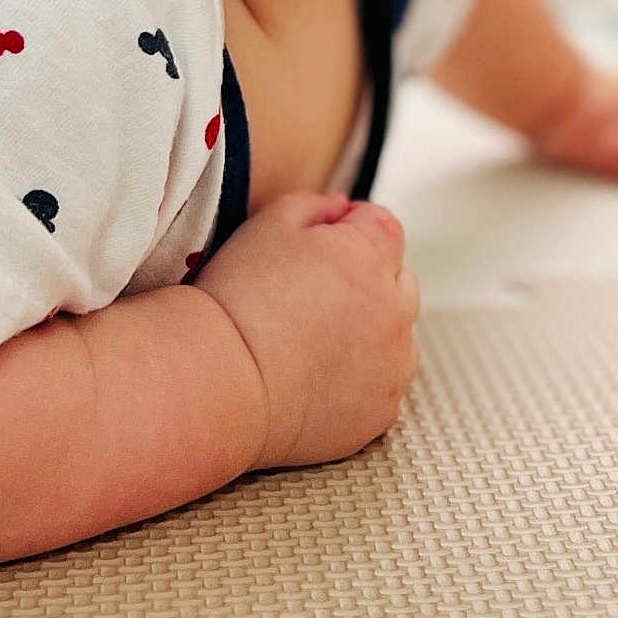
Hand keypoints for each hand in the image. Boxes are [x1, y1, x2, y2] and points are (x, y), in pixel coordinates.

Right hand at [193, 192, 420, 473]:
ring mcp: (393, 366)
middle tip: (312, 294)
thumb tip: (344, 209)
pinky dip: (364, 377)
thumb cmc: (238, 298)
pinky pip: (385, 383)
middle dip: (368, 277)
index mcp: (370, 257)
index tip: (316, 247)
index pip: (384, 227)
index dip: (350, 229)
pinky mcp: (380, 412)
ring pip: (397, 334)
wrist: (218, 382)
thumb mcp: (269, 224)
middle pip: (399, 278)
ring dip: (373, 328)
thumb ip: (318, 205)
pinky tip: (319, 377)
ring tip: (315, 339)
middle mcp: (394, 310)